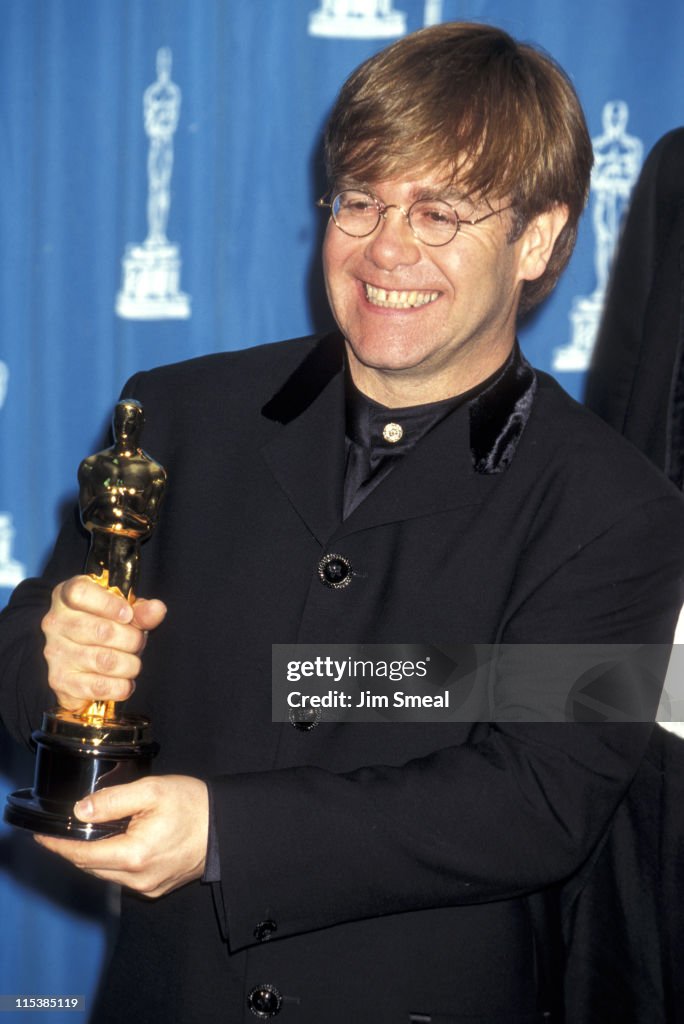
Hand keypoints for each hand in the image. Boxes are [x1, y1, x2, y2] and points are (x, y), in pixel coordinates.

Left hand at [34, 776, 208, 897]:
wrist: (226, 827)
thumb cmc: (193, 805)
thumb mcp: (152, 790)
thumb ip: (113, 799)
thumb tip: (80, 810)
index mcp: (134, 855)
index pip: (81, 855)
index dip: (57, 846)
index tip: (40, 837)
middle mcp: (138, 879)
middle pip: (91, 867)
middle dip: (73, 850)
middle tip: (62, 831)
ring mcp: (148, 887)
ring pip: (106, 874)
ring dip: (93, 856)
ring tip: (88, 834)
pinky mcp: (156, 888)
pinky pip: (123, 878)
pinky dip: (113, 862)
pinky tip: (117, 844)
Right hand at [41, 575, 166, 711]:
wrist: (81, 661)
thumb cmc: (104, 627)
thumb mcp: (123, 612)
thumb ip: (141, 610)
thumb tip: (157, 609)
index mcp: (66, 596)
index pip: (80, 593)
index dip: (109, 604)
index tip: (128, 615)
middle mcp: (55, 622)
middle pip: (101, 630)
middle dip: (132, 640)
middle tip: (138, 644)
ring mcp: (55, 652)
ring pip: (104, 660)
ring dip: (129, 664)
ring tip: (133, 664)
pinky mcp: (59, 680)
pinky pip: (98, 687)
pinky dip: (120, 687)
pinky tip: (125, 683)